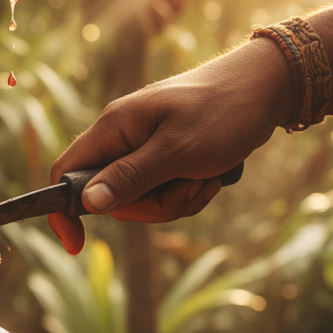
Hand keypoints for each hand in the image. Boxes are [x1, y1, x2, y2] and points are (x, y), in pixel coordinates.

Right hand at [48, 38, 291, 251]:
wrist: (268, 87)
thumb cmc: (224, 111)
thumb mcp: (178, 150)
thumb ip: (130, 177)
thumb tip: (88, 204)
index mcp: (114, 128)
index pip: (66, 173)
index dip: (64, 211)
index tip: (78, 244)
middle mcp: (123, 139)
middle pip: (111, 198)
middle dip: (150, 206)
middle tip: (186, 185)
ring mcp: (145, 149)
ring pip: (142, 201)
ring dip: (175, 200)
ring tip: (204, 177)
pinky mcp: (167, 158)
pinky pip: (164, 194)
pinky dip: (187, 193)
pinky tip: (211, 177)